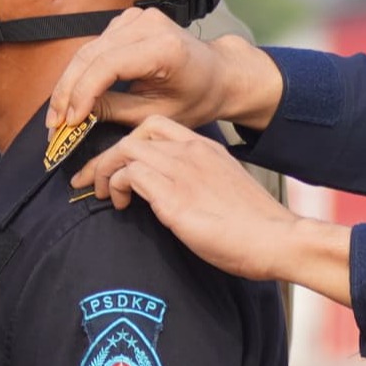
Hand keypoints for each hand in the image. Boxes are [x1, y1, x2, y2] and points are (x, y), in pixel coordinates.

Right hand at [44, 7, 286, 134]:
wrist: (217, 74)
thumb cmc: (196, 96)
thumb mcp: (156, 113)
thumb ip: (114, 111)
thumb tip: (76, 115)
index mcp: (163, 47)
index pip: (106, 66)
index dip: (80, 94)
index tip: (67, 122)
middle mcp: (149, 24)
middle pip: (90, 55)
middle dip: (67, 91)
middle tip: (54, 123)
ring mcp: (138, 17)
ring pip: (87, 49)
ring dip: (69, 82)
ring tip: (60, 113)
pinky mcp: (129, 19)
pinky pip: (95, 45)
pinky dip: (81, 69)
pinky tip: (76, 93)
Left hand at [74, 117, 353, 303]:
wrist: (277, 239)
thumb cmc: (253, 226)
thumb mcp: (222, 191)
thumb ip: (196, 184)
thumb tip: (168, 198)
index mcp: (206, 148)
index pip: (157, 126)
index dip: (129, 142)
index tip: (116, 164)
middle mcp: (192, 152)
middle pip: (134, 135)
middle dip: (105, 156)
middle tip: (89, 180)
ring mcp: (182, 170)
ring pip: (125, 150)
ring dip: (104, 171)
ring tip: (102, 194)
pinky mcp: (174, 196)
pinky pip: (129, 175)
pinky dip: (115, 186)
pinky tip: (120, 204)